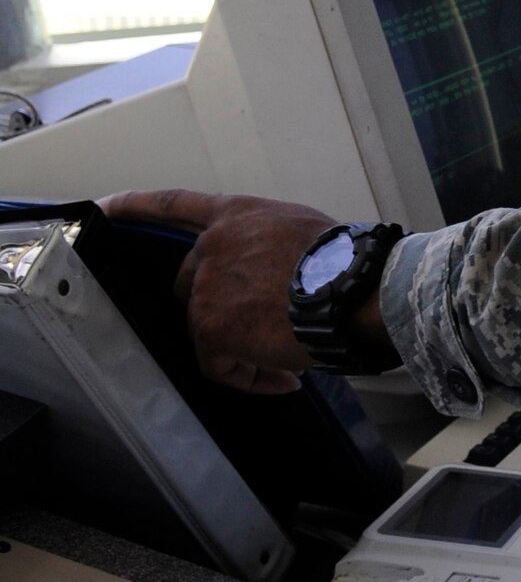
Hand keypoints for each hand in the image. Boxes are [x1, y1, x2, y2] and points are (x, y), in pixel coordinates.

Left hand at [98, 189, 337, 393]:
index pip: (175, 205)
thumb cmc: (346, 261)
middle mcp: (213, 248)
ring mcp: (208, 288)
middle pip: (189, 284)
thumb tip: (272, 275)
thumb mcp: (303, 230)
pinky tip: (283, 376)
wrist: (353, 289)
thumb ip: (268, 243)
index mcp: (237, 216)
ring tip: (287, 356)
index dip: (137, 205)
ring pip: (208, 329)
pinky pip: (221, 365)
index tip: (105, 207)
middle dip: (217, 307)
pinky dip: (249, 377)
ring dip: (242, 348)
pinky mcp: (212, 328)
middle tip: (262, 325)